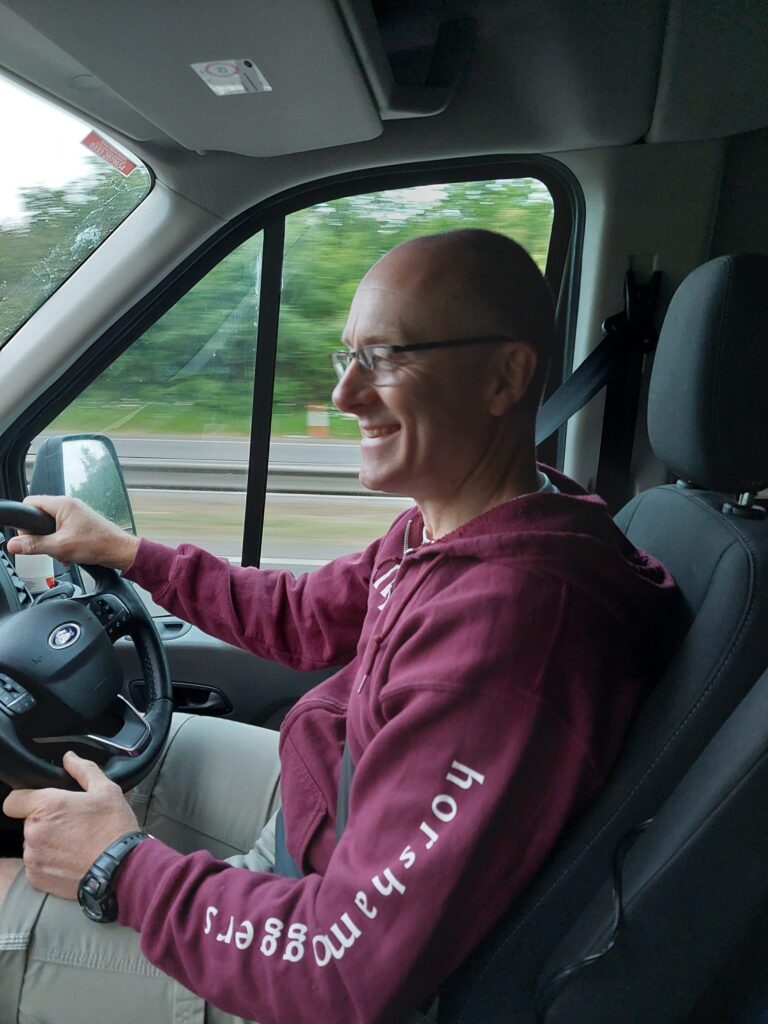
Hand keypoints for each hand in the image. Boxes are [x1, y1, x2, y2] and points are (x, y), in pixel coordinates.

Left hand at [2, 751, 140, 899]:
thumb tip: (69, 758)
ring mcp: (34, 857)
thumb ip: (83, 770)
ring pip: (33, 843)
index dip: (25, 799)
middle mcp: (34, 832)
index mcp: (48, 806)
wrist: (122, 869)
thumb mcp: (106, 790)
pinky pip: (36, 864)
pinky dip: (50, 861)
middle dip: (45, 820)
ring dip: (47, 841)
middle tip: (72, 823)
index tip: (41, 802)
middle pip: (28, 821)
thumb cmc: (114, 829)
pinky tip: (72, 858)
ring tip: (74, 842)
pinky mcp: (36, 878)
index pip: (13, 800)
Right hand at [5, 495, 138, 571]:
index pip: (30, 502)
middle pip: (40, 515)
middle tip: (44, 547)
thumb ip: (34, 545)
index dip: (25, 520)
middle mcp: (69, 505)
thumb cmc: (98, 544)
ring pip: (51, 526)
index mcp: (62, 504)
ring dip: (52, 542)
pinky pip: (62, 530)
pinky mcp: (80, 523)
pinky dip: (61, 543)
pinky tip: (68, 555)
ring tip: (60, 553)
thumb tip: (14, 545)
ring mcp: (75, 513)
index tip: (26, 536)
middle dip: (39, 534)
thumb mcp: (59, 547)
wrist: (120, 550)